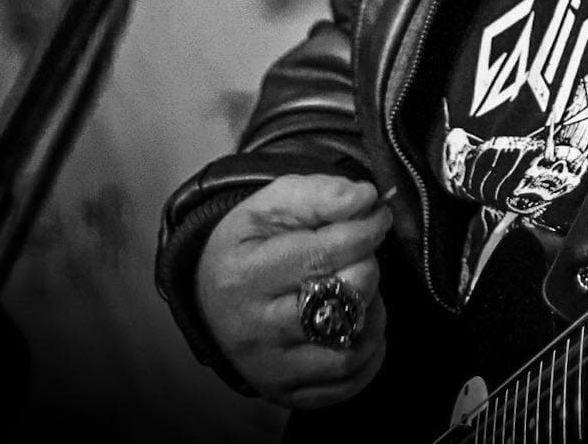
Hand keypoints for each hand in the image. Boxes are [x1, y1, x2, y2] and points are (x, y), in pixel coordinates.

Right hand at [195, 174, 392, 408]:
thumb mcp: (272, 205)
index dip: (367, 229)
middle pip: (343, 302)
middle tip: (358, 257)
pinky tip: (356, 325)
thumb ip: (320, 194)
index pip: (326, 254)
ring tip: (358, 293)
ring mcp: (268, 368)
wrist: (210, 293)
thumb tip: (366, 199)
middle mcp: (251, 330)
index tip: (377, 218)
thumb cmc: (251, 244)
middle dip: (366, 270)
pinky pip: (348, 382)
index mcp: (243, 276)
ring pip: (349, 350)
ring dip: (371, 315)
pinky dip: (368, 352)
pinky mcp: (285, 393)